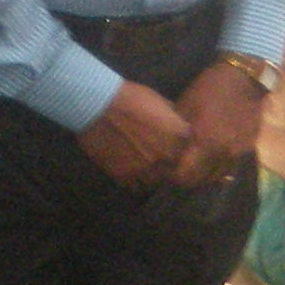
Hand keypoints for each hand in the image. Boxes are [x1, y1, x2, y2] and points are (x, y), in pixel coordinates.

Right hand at [76, 77, 206, 190]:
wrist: (97, 105)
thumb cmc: (129, 97)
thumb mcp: (159, 100)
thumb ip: (171, 116)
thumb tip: (176, 121)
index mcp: (180, 136)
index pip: (187, 150)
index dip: (177, 148)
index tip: (168, 144)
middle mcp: (168, 156)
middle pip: (172, 168)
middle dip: (165, 163)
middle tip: (153, 156)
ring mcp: (147, 169)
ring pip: (155, 181)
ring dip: (150, 175)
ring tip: (140, 167)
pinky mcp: (126, 177)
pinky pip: (135, 187)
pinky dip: (134, 181)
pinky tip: (129, 172)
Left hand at [174, 56, 270, 187]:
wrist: (246, 79)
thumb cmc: (210, 89)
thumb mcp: (186, 105)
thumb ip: (177, 131)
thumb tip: (165, 149)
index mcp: (205, 141)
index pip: (186, 173)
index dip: (174, 175)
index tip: (167, 170)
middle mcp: (222, 153)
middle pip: (201, 180)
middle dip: (188, 178)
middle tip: (178, 170)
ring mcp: (237, 153)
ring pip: (217, 177)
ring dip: (204, 175)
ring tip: (195, 166)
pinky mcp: (247, 150)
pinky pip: (230, 167)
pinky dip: (218, 167)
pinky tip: (211, 158)